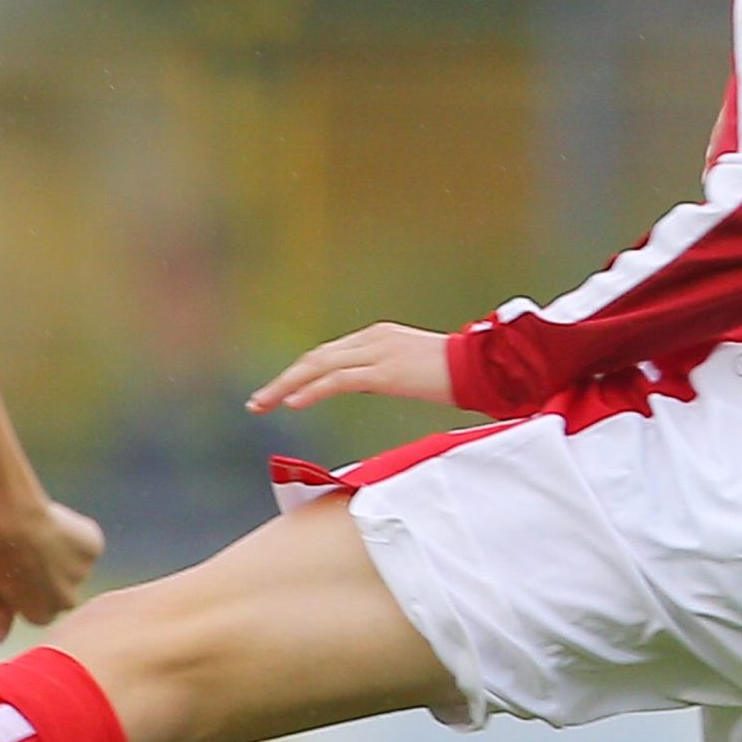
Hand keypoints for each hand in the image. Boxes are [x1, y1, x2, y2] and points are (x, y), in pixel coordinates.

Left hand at [0, 498, 105, 644]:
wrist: (15, 522)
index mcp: (42, 615)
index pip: (43, 607)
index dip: (31, 587)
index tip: (20, 570)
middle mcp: (66, 602)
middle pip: (64, 591)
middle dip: (53, 575)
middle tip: (30, 551)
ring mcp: (82, 575)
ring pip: (76, 565)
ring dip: (63, 553)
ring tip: (39, 535)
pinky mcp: (93, 550)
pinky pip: (86, 542)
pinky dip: (76, 534)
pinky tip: (56, 524)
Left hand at [249, 322, 455, 412]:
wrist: (484, 367)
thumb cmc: (455, 374)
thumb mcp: (410, 370)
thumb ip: (381, 374)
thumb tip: (363, 386)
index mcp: (376, 337)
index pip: (326, 355)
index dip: (298, 373)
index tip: (277, 392)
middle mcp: (372, 339)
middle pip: (315, 358)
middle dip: (283, 380)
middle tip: (257, 402)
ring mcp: (377, 353)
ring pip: (319, 367)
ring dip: (286, 387)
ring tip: (263, 405)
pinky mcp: (385, 372)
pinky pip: (339, 381)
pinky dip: (312, 391)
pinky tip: (293, 403)